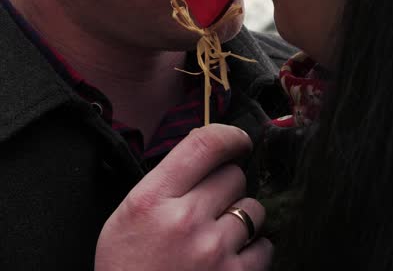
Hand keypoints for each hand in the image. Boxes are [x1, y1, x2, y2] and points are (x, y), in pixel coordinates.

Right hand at [95, 124, 272, 270]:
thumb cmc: (128, 270)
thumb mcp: (127, 217)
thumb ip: (164, 184)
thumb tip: (206, 154)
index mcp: (152, 199)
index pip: (203, 145)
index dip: (229, 136)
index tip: (238, 141)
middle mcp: (185, 220)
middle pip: (234, 176)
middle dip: (227, 188)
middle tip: (211, 207)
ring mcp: (214, 251)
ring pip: (254, 210)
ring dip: (242, 219)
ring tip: (218, 239)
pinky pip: (265, 247)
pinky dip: (252, 253)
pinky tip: (228, 262)